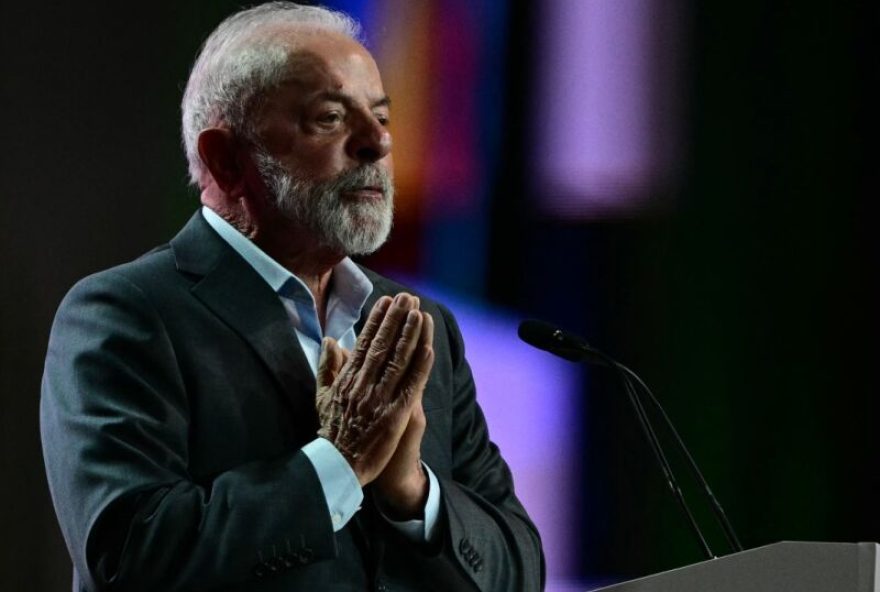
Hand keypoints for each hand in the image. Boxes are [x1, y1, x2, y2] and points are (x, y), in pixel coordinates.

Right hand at [315, 294, 433, 487]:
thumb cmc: (332, 430)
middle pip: (383, 345)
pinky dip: (420, 368)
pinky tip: (429, 349)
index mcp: (348, 379)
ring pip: (398, 361)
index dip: (377, 320)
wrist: (337, 465)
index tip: (387, 301)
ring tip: (420, 314)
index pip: (365, 342)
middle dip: (396, 319)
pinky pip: (410, 387)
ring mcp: (379, 399)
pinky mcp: (395, 416)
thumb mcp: (322, 396)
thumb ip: (327, 367)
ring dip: (410, 336)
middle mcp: (363, 385)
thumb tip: (330, 340)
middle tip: (408, 297)